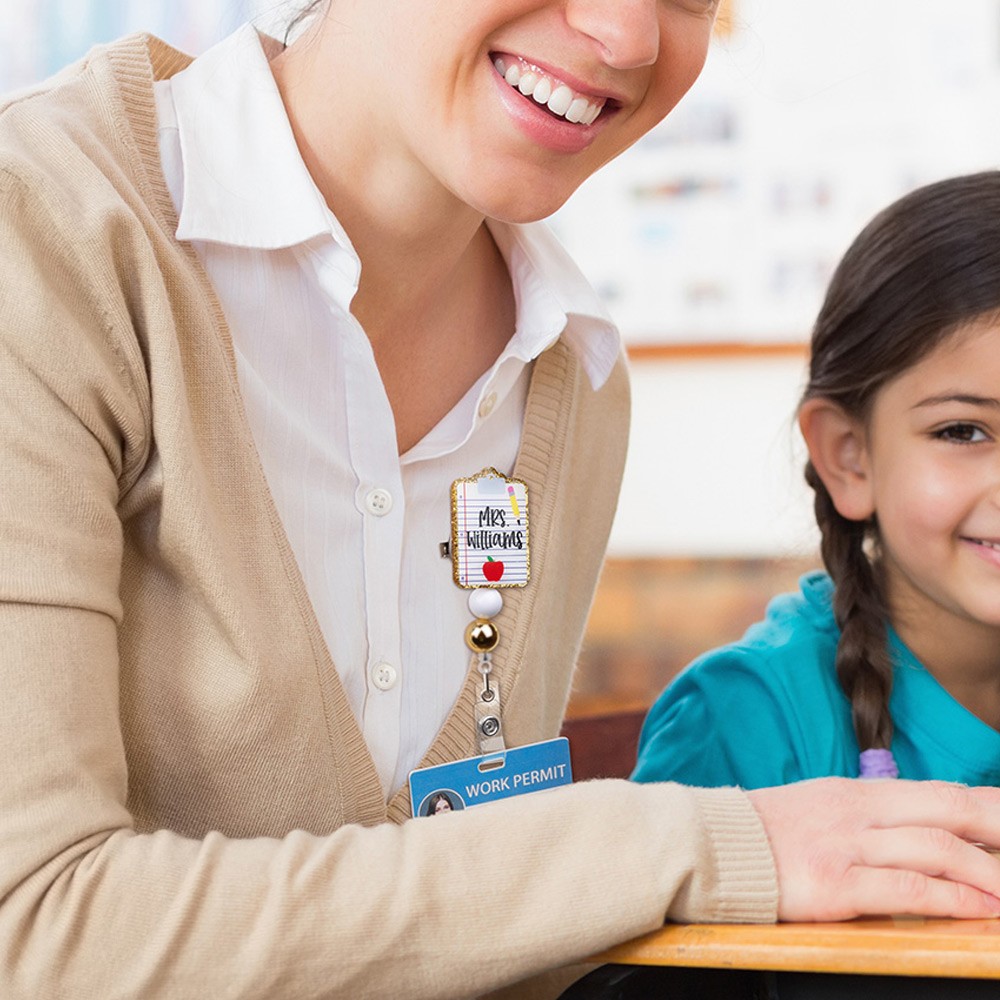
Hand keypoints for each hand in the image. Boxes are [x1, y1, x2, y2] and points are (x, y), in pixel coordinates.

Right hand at [747, 778, 999, 920]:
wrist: (708, 846)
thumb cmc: (765, 835)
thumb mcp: (820, 811)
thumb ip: (868, 818)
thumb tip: (920, 834)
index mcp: (856, 792)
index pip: (938, 792)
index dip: (989, 806)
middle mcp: (857, 811)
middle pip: (949, 808)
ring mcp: (846, 845)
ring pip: (936, 848)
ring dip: (988, 871)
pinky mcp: (833, 884)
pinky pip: (906, 889)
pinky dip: (950, 898)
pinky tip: (978, 910)